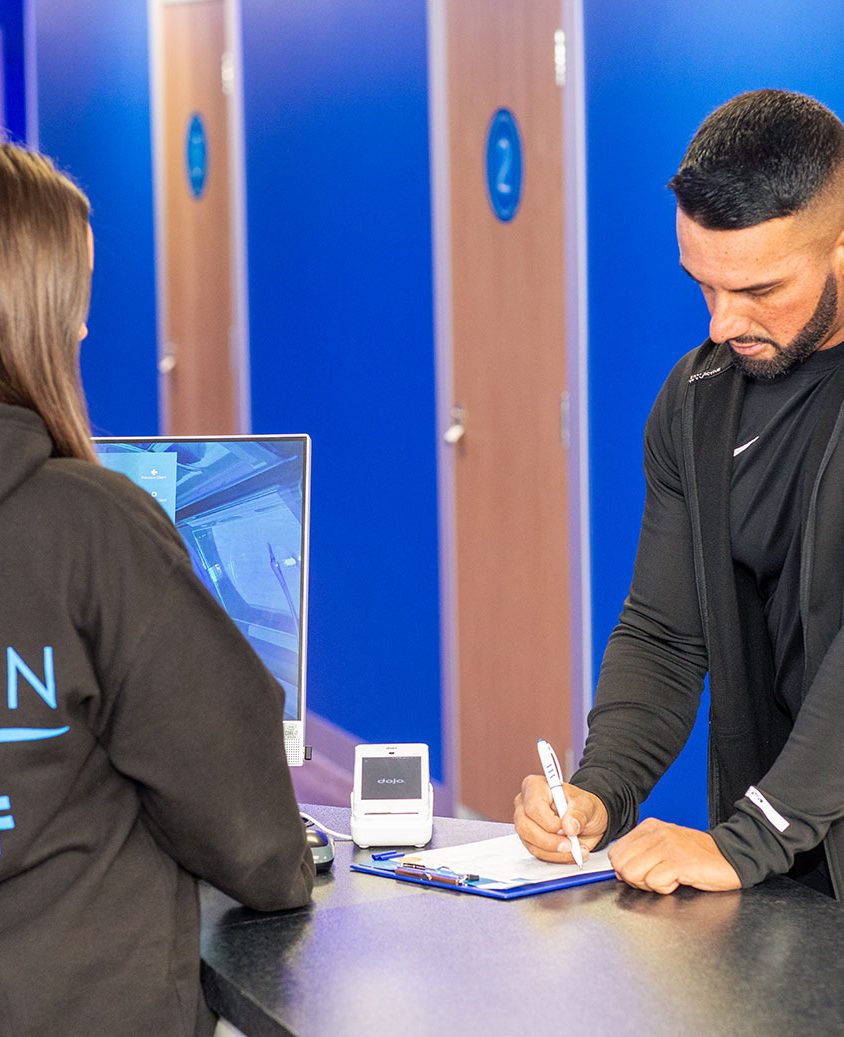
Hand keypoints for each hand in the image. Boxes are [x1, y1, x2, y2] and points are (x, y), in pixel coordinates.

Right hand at [514, 774, 608, 863]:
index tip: (566, 830)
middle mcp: (525, 804)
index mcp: (536, 786)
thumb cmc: (583, 806)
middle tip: (570, 845)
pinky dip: (556, 857)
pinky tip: (570, 853)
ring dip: (555, 852)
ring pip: (530, 843)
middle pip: (525, 826)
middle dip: (549, 841)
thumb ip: (578, 814)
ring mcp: (525, 823)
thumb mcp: (587, 805)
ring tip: (576, 850)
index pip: (533, 806)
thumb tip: (569, 826)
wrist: (588, 819)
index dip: (549, 822)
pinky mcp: (530, 840)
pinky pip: (538, 853)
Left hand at [608, 817, 740, 893]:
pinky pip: (655, 883)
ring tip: (668, 878)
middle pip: (622, 865)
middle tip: (656, 878)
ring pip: (634, 874)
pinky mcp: (679, 862)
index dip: (625, 870)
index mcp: (649, 828)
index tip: (642, 873)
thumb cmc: (697, 855)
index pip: (616, 852)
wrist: (730, 855)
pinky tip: (679, 880)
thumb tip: (619, 872)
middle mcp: (656, 834)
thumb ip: (641, 854)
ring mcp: (667, 846)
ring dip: (650, 884)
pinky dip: (666, 888)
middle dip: (635, 880)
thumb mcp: (664, 847)